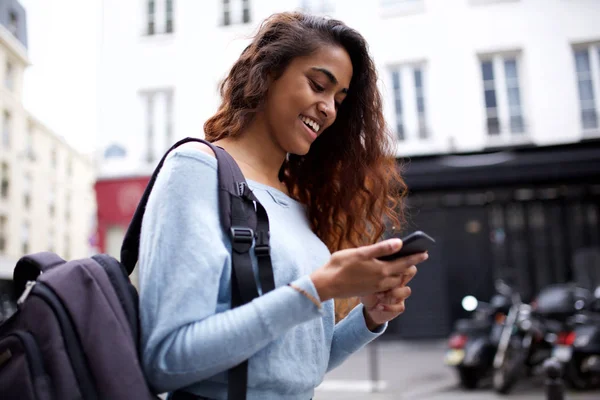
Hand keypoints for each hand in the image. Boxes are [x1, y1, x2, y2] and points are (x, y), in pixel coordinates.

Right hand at [310, 238, 427, 301]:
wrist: (327, 284)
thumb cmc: (341, 265)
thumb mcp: (361, 253)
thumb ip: (381, 249)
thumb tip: (399, 243)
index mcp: (381, 269)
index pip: (404, 262)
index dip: (415, 257)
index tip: (425, 253)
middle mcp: (381, 280)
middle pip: (402, 274)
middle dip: (410, 267)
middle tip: (417, 259)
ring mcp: (375, 287)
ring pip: (395, 281)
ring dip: (402, 274)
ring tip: (404, 267)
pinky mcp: (369, 291)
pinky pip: (386, 286)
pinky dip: (391, 280)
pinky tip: (387, 275)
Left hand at [361, 263, 419, 328]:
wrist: (368, 304)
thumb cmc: (366, 285)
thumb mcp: (366, 273)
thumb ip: (372, 264)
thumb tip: (372, 253)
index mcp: (393, 269)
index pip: (404, 259)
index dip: (400, 259)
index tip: (388, 262)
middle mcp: (399, 280)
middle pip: (411, 271)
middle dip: (400, 273)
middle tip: (387, 277)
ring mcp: (400, 293)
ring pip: (407, 290)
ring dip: (393, 292)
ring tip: (379, 295)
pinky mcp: (398, 306)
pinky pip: (400, 306)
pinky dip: (389, 307)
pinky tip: (379, 306)